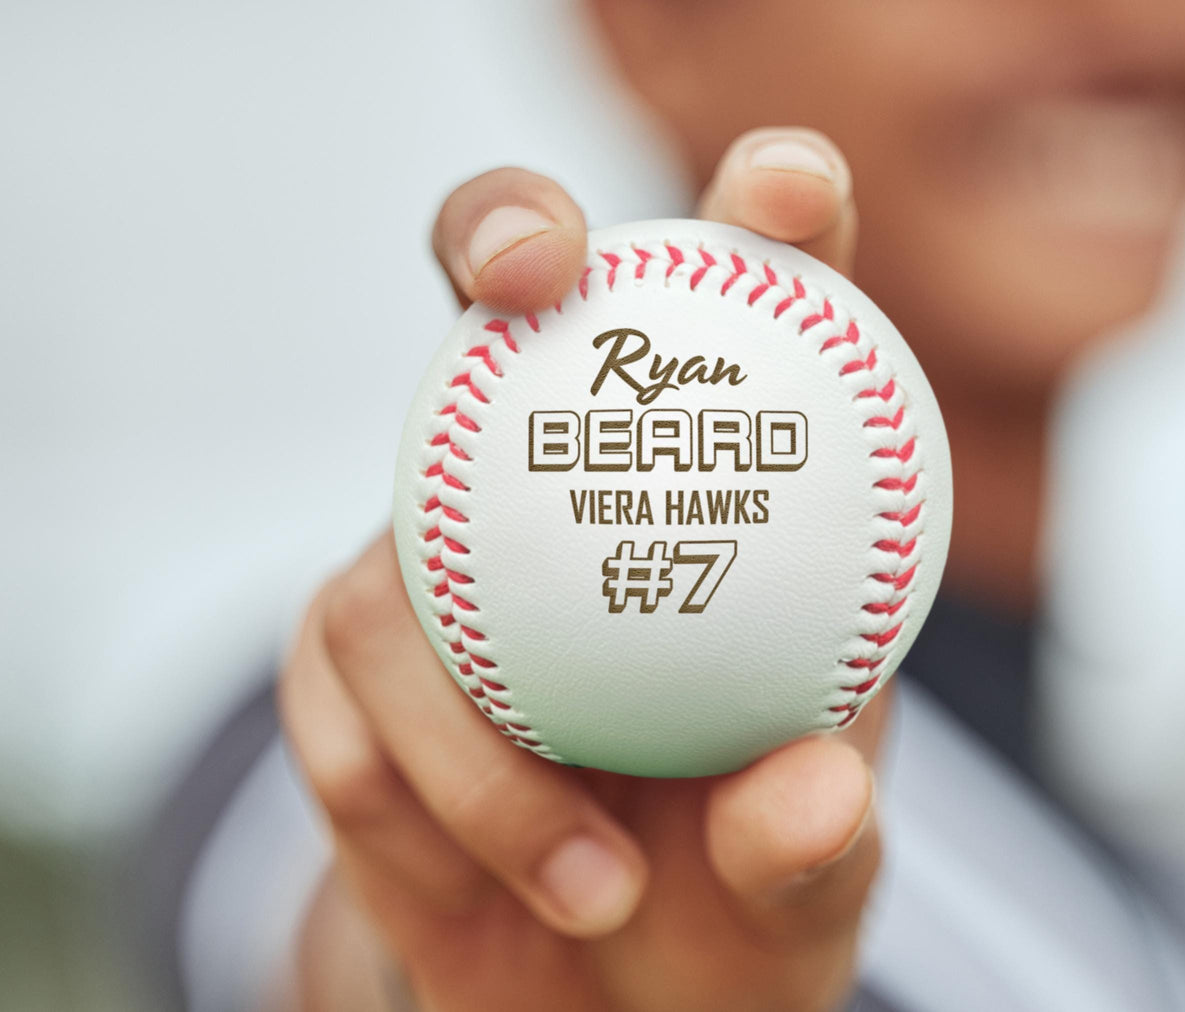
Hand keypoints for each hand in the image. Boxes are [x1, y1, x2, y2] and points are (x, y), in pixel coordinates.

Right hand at [281, 126, 882, 1011]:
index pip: (746, 316)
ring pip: (382, 577)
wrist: (604, 994)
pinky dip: (425, 821)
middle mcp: (561, 498)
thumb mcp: (804, 881)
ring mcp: (434, 573)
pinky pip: (341, 723)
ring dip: (481, 754)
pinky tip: (501, 894)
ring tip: (598, 888)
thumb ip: (810, 840)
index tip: (787, 190)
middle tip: (526, 264)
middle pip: (503, 298)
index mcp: (713, 506)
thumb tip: (803, 791)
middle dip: (497, 226)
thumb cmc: (734, 898)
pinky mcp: (345, 675)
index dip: (766, 215)